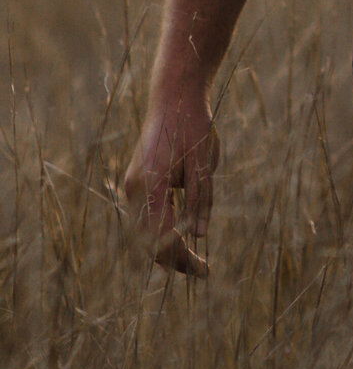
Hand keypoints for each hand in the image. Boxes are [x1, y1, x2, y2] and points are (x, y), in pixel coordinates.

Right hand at [123, 86, 218, 276]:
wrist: (173, 97)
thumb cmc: (193, 125)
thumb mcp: (204, 164)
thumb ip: (201, 200)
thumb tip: (199, 236)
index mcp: (150, 184)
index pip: (163, 237)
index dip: (183, 258)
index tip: (204, 270)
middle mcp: (134, 188)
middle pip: (148, 240)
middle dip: (173, 259)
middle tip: (202, 271)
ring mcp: (132, 185)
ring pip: (143, 232)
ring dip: (165, 247)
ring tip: (191, 261)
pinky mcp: (136, 182)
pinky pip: (144, 218)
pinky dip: (159, 233)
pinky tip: (178, 239)